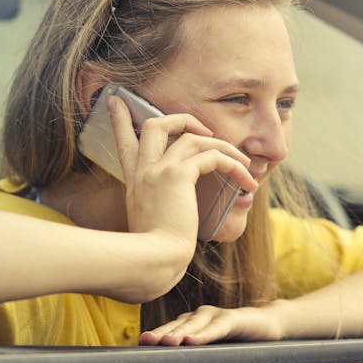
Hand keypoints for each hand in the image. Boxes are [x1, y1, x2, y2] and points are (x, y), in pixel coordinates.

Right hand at [107, 95, 256, 247]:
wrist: (153, 261)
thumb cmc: (154, 254)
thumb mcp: (149, 227)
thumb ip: (158, 215)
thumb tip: (175, 223)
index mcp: (134, 182)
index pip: (125, 143)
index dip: (121, 121)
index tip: (117, 102)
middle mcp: (143, 170)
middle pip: (156, 125)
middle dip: (183, 119)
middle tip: (205, 130)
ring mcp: (158, 170)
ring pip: (192, 136)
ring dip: (223, 145)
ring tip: (243, 162)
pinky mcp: (178, 175)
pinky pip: (212, 155)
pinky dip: (233, 163)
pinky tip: (245, 179)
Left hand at [139, 303, 287, 345]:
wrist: (267, 325)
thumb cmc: (236, 339)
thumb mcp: (212, 348)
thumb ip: (194, 355)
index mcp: (192, 322)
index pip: (169, 329)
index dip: (155, 335)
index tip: (140, 344)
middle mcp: (201, 315)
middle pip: (177, 325)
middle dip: (161, 334)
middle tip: (146, 342)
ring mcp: (217, 315)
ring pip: (194, 324)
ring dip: (180, 333)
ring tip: (166, 342)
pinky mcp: (234, 318)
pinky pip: (217, 327)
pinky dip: (204, 334)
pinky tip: (192, 340)